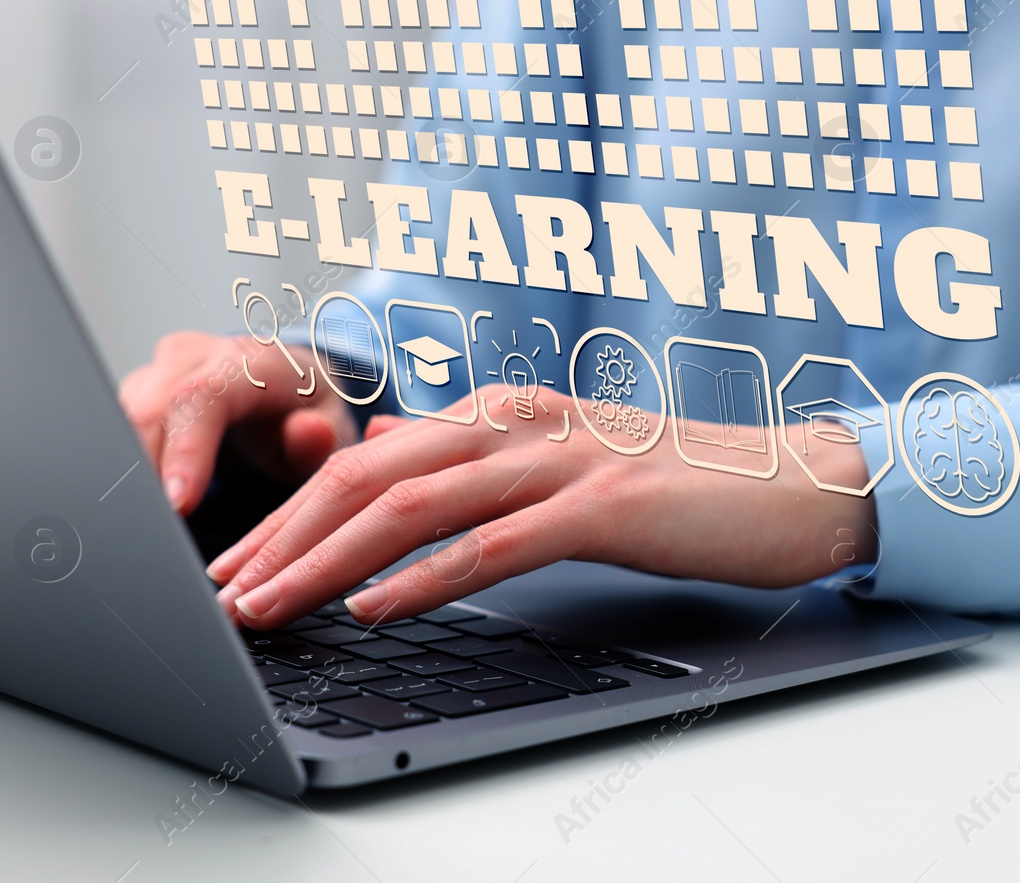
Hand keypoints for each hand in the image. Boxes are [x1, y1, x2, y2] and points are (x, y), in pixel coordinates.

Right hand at [119, 331, 358, 513]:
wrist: (290, 389)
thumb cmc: (308, 415)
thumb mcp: (332, 431)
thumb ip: (321, 439)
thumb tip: (308, 431)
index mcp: (250, 361)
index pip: (202, 396)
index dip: (185, 450)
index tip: (178, 503)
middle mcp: (198, 356)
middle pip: (149, 410)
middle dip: (148, 474)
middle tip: (159, 530)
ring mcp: (162, 369)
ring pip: (122, 419)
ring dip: (131, 472)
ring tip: (153, 520)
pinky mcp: (140, 388)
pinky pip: (116, 426)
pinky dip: (125, 466)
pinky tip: (144, 499)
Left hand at [209, 385, 878, 628]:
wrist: (794, 482)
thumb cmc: (680, 484)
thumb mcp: (561, 459)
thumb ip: (474, 457)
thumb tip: (387, 456)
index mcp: (504, 411)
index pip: (370, 457)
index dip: (292, 510)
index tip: (239, 561)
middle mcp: (520, 423)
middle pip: (370, 472)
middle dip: (284, 534)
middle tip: (225, 590)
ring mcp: (561, 459)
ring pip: (415, 503)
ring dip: (328, 559)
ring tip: (270, 605)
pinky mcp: (603, 505)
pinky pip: (495, 543)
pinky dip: (425, 578)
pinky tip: (376, 609)